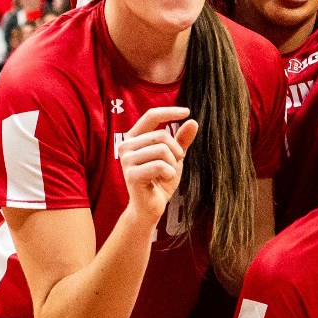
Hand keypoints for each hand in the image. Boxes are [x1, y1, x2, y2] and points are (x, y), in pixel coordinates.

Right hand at [119, 106, 196, 225]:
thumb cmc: (161, 180)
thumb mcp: (174, 157)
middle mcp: (126, 146)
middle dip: (176, 151)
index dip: (169, 112)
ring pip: (162, 150)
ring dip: (173, 165)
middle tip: (173, 165)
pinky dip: (169, 174)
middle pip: (162, 136)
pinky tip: (163, 181)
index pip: (151, 116)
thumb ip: (181, 140)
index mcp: (134, 138)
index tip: (187, 111)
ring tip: (166, 175)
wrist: (151, 206)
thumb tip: (192, 121)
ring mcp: (126, 160)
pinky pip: (160, 166)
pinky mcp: (131, 175)